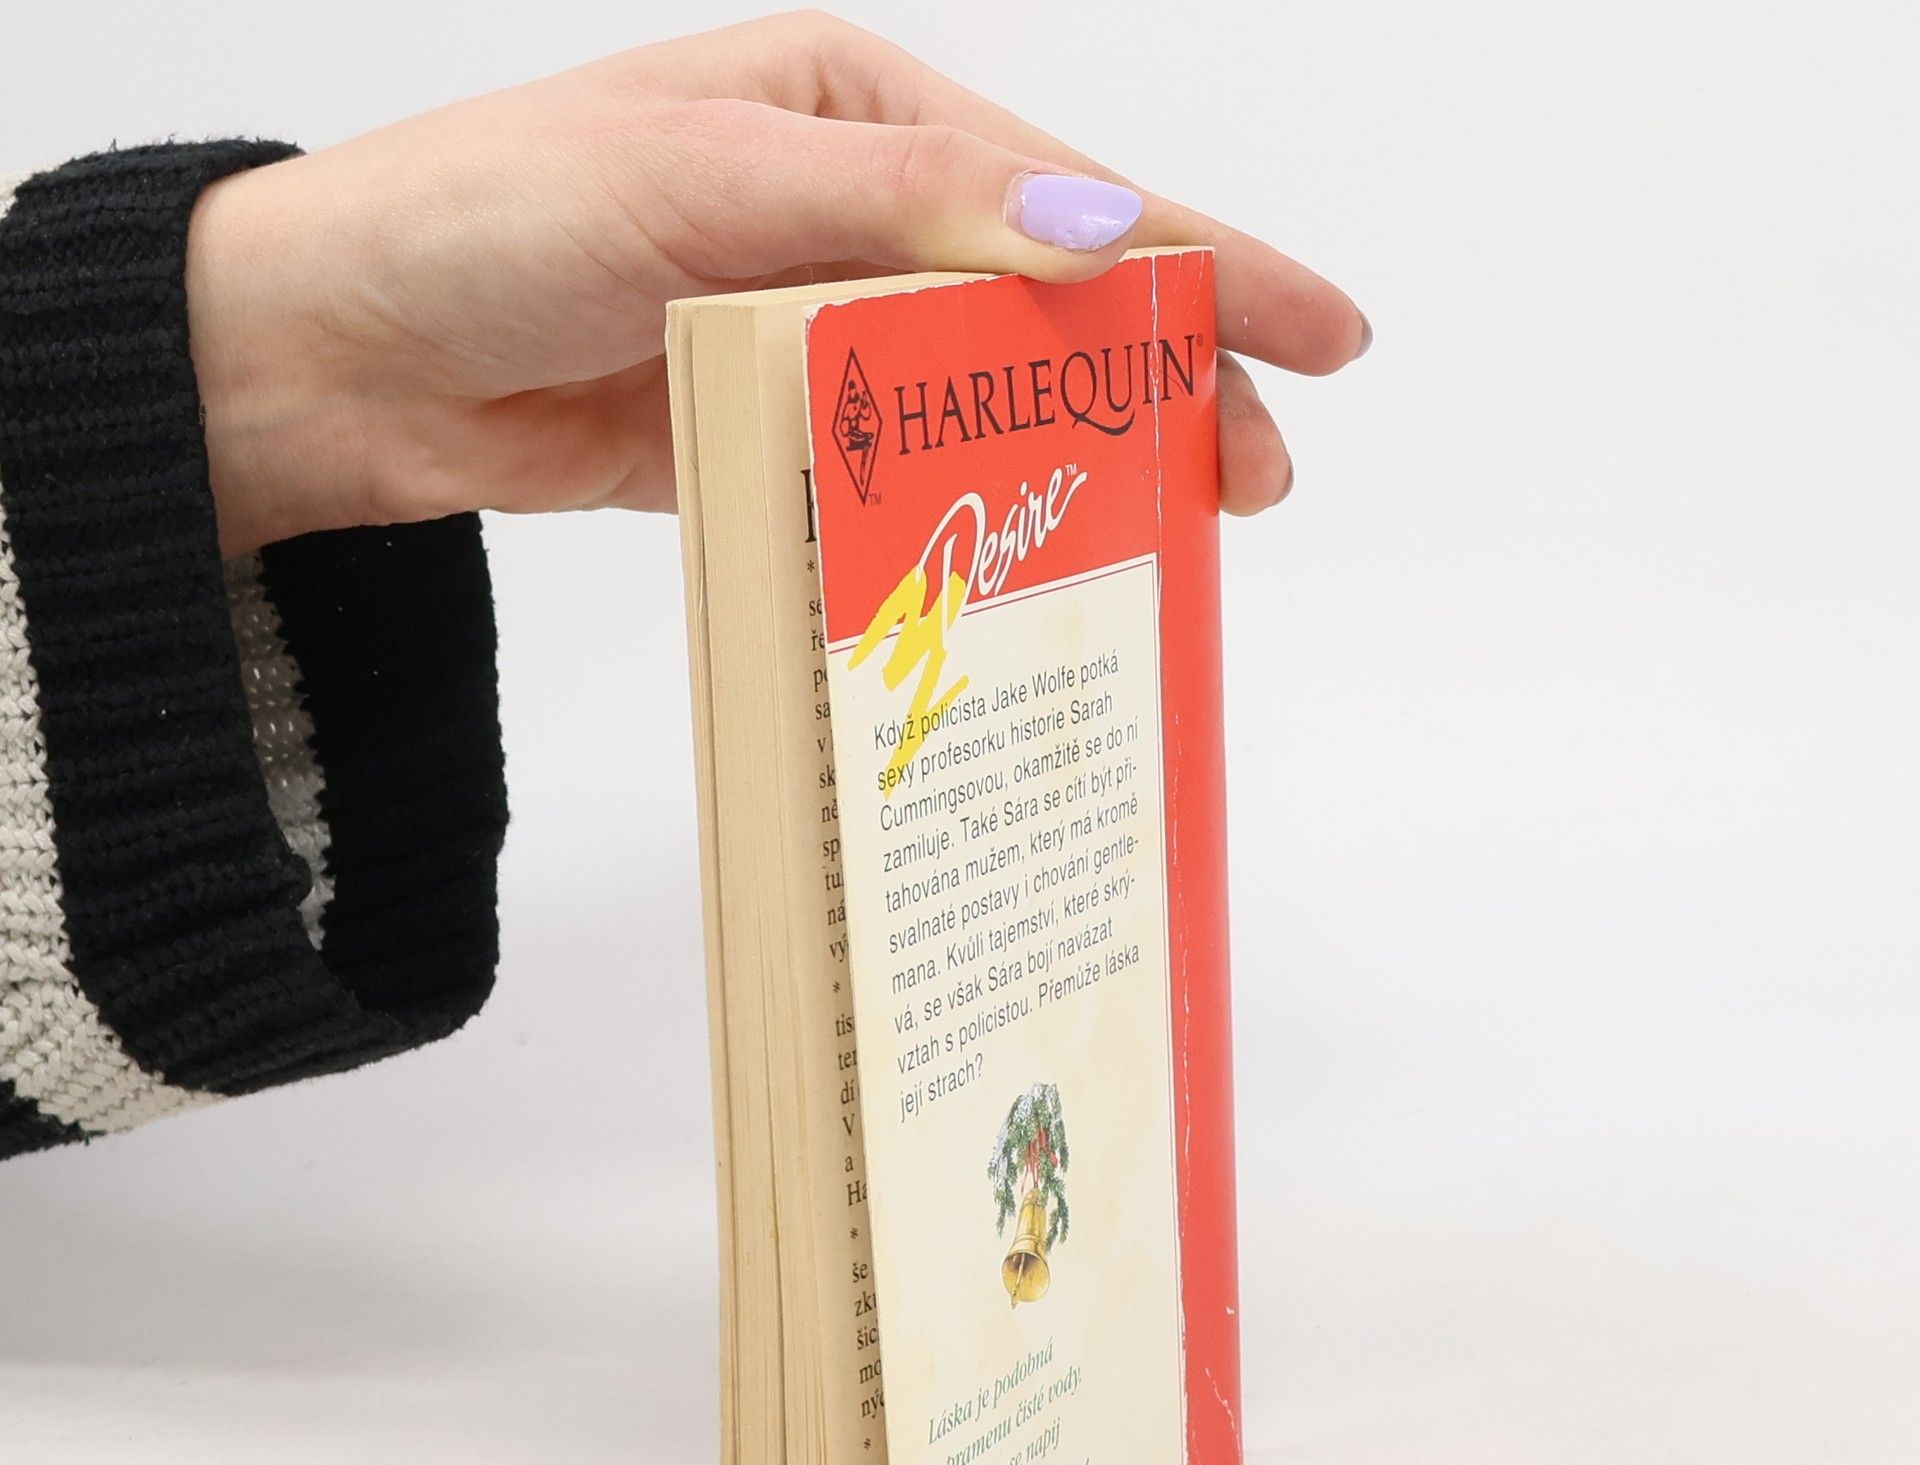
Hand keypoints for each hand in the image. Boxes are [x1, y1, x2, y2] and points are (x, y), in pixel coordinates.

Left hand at [185, 11, 1368, 555]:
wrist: (339, 356)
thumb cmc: (487, 222)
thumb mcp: (692, 179)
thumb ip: (891, 208)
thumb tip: (1084, 226)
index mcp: (848, 114)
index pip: (1062, 191)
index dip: (1202, 261)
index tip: (1321, 332)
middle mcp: (844, 213)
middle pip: (1049, 304)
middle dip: (1164, 380)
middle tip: (1251, 479)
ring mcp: (810, 326)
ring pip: (986, 395)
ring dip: (1076, 457)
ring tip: (1170, 529)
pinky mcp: (768, 426)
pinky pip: (894, 470)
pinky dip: (961, 509)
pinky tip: (1022, 553)